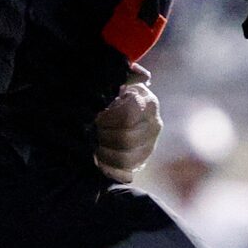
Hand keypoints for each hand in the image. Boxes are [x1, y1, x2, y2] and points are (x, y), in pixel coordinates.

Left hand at [94, 68, 159, 183]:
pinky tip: (99, 160)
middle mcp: (154, 125)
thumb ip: (125, 76)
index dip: (108, 119)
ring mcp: (149, 146)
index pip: (127, 117)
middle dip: (103, 136)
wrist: (118, 110)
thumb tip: (141, 75)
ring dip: (104, 153)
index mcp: (148, 103)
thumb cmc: (113, 94)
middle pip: (126, 139)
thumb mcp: (118, 81)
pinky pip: (125, 172)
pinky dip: (108, 168)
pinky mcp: (141, 162)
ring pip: (126, 158)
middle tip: (92, 131)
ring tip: (94, 145)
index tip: (97, 116)